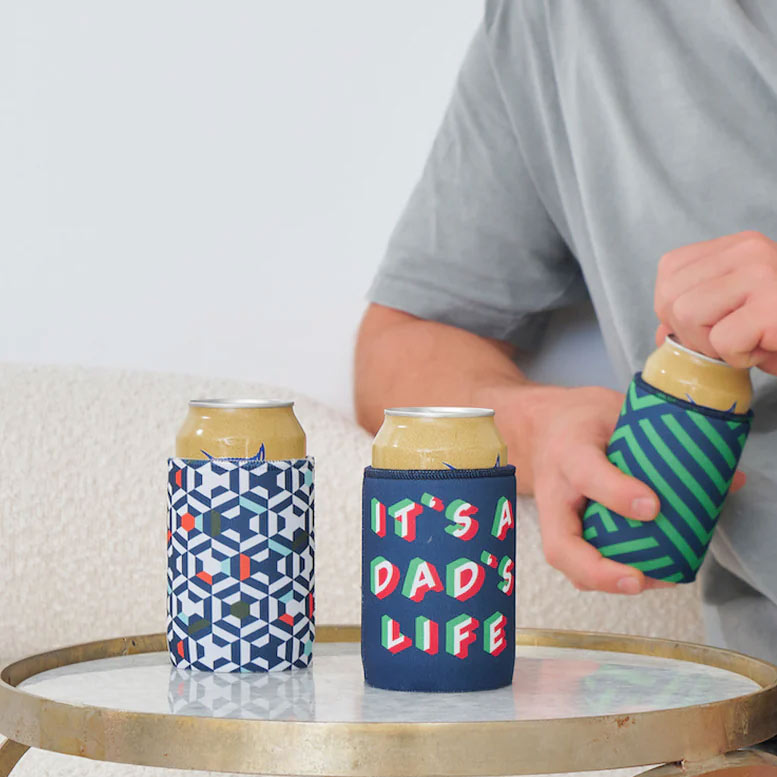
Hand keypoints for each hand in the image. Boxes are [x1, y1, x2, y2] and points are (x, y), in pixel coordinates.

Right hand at [519, 384, 672, 594]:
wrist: (542, 427)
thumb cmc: (584, 421)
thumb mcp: (618, 412)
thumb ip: (664, 440)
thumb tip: (731, 480)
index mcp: (569, 451)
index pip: (586, 473)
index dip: (617, 493)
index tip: (652, 507)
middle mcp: (555, 491)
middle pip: (559, 543)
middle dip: (596, 569)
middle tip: (637, 579)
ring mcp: (553, 517)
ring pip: (565, 561)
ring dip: (604, 581)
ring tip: (651, 582)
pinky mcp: (561, 532)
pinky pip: (577, 564)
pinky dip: (607, 577)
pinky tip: (645, 576)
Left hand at [654, 230, 776, 372]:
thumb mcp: (740, 313)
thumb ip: (698, 315)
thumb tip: (660, 332)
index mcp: (737, 245)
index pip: (669, 271)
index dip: (676, 308)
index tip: (712, 323)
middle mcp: (749, 250)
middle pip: (671, 296)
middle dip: (691, 331)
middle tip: (730, 339)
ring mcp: (762, 274)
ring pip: (688, 315)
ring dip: (713, 345)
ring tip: (748, 342)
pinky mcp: (772, 305)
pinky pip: (722, 341)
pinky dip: (738, 358)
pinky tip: (766, 348)